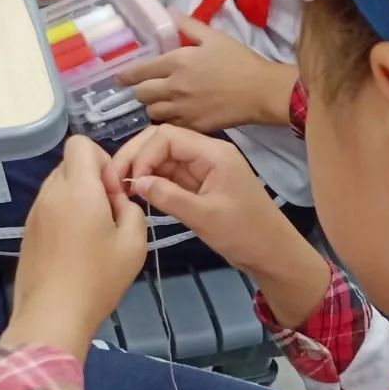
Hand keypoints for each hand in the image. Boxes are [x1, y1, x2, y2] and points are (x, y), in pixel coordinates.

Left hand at [1, 136, 146, 361]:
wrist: (52, 317)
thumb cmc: (98, 278)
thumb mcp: (134, 242)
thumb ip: (132, 209)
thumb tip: (116, 202)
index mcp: (77, 188)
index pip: (80, 144)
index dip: (102, 160)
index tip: (112, 192)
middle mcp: (50, 193)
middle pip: (70, 164)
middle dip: (93, 179)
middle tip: (107, 215)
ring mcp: (34, 213)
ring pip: (59, 186)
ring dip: (79, 197)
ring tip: (92, 234)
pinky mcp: (27, 232)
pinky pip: (50, 207)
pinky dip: (65, 214)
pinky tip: (75, 248)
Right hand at [112, 125, 331, 328]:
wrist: (272, 253)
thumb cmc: (244, 234)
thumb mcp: (204, 216)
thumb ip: (168, 196)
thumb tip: (135, 182)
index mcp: (213, 153)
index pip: (167, 136)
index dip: (143, 154)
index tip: (130, 182)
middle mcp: (207, 153)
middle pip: (162, 141)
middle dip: (136, 157)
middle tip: (116, 182)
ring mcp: (203, 168)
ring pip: (164, 158)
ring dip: (142, 169)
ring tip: (123, 189)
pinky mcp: (200, 184)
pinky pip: (171, 174)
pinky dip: (153, 181)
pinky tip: (139, 194)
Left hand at [117, 13, 297, 132]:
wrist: (261, 91)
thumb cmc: (239, 61)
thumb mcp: (213, 36)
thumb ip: (187, 24)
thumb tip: (167, 12)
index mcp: (177, 62)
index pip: (140, 71)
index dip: (126, 76)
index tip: (119, 78)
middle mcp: (174, 87)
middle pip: (141, 95)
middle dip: (139, 91)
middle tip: (143, 89)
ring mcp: (183, 109)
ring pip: (152, 112)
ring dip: (152, 106)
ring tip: (159, 102)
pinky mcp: (194, 126)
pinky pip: (169, 125)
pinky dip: (167, 120)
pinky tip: (174, 114)